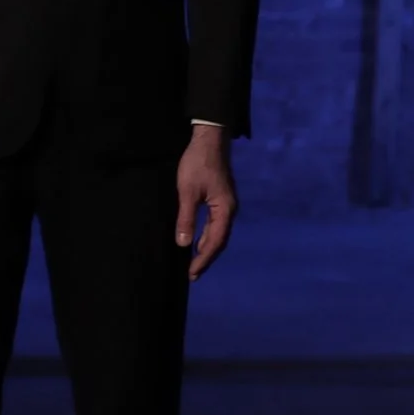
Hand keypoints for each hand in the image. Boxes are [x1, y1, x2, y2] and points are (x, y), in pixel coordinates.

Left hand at [174, 126, 237, 281]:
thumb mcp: (187, 191)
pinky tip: (198, 241)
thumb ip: (186, 219)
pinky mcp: (222, 199)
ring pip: (219, 233)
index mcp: (224, 210)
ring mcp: (227, 204)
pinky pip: (216, 224)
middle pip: (220, 241)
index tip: (192, 274)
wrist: (210, 139)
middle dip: (206, 258)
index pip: (214, 242)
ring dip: (207, 248)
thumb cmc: (197, 163)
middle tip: (193, 275)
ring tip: (195, 263)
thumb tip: (184, 245)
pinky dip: (208, 236)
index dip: (203, 260)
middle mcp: (230, 210)